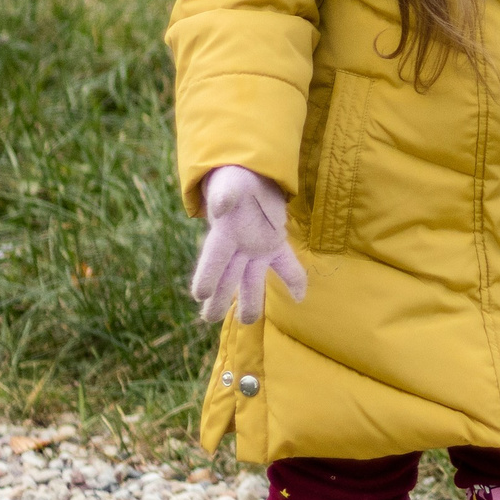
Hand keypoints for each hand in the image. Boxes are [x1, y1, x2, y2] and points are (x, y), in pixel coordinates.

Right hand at [191, 165, 308, 324]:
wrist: (249, 178)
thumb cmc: (234, 182)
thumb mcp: (229, 183)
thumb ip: (225, 193)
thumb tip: (221, 204)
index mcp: (224, 233)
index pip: (214, 257)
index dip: (208, 274)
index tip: (199, 294)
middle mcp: (238, 247)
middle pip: (229, 276)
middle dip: (219, 298)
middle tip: (210, 318)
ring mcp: (257, 249)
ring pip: (252, 278)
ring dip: (251, 299)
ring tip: (248, 321)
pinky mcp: (274, 245)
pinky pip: (286, 264)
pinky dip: (294, 279)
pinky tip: (301, 296)